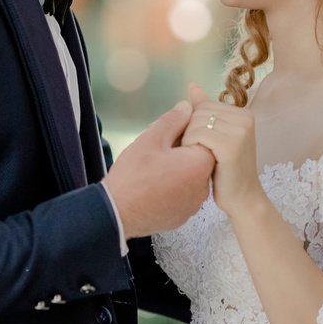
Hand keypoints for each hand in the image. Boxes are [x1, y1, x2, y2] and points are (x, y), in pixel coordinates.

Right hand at [105, 102, 213, 238]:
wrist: (117, 213)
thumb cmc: (134, 175)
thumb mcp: (151, 139)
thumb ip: (174, 120)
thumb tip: (188, 107)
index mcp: (201, 164)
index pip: (205, 139)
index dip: (186, 132)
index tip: (167, 135)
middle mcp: (204, 186)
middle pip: (199, 159)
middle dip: (182, 151)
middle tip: (157, 151)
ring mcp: (194, 204)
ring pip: (190, 178)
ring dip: (177, 170)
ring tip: (153, 169)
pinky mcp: (182, 216)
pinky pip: (182, 195)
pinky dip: (172, 188)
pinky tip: (154, 186)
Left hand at [181, 84, 265, 219]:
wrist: (243, 199)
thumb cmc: (227, 171)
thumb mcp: (217, 136)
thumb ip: (206, 110)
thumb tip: (193, 86)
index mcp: (244, 113)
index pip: (203, 106)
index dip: (193, 125)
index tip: (201, 145)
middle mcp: (245, 118)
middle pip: (199, 112)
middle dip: (190, 132)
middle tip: (198, 153)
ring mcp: (240, 131)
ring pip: (196, 123)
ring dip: (189, 140)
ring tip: (199, 156)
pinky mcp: (231, 145)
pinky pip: (198, 134)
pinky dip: (191, 147)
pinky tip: (199, 159)